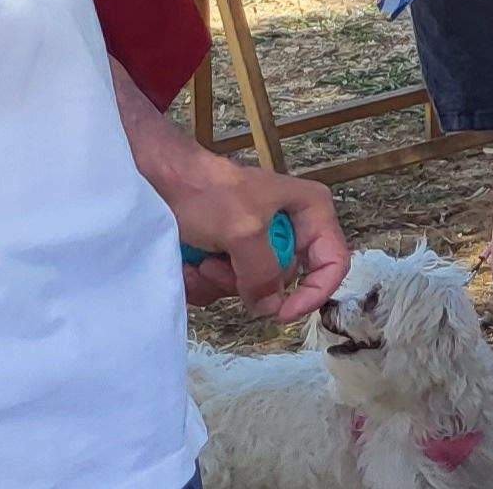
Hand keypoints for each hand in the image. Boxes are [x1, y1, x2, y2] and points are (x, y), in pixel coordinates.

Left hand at [156, 154, 346, 323]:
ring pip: (252, 288)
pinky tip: (190, 264)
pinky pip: (225, 286)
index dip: (314, 292)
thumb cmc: (206, 193)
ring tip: (201, 259)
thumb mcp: (242, 230)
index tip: (283, 313)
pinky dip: (205, 281)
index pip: (334, 262)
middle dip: (247, 280)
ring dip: (220, 282)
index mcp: (310, 211)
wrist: (158, 178)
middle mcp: (290, 228)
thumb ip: (263, 273)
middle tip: (218, 265)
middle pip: (285, 280)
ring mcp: (258, 244)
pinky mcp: (230, 254)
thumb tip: (271, 307)